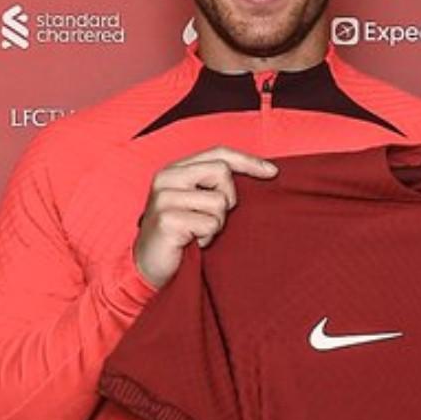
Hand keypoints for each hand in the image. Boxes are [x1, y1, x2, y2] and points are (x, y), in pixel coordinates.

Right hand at [133, 146, 277, 288]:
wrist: (147, 266)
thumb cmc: (180, 233)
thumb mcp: (197, 201)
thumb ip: (215, 184)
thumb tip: (263, 171)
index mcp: (175, 168)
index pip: (218, 153)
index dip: (248, 161)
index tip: (273, 172)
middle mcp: (166, 177)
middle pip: (222, 172)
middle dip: (228, 199)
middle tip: (212, 217)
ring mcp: (164, 198)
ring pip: (219, 202)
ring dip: (216, 224)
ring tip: (197, 232)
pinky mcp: (167, 220)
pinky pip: (210, 224)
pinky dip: (207, 238)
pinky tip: (191, 242)